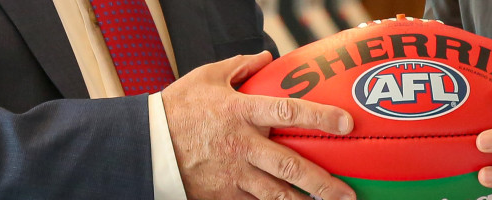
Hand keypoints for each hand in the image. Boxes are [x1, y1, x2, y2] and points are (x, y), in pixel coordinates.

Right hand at [162, 52, 358, 199]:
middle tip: (347, 193)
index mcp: (240, 111)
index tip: (346, 123)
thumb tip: (266, 58)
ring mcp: (232, 174)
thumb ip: (240, 66)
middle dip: (322, 181)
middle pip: (289, 166)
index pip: (287, 112)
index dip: (319, 117)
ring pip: (276, 194)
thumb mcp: (206, 78)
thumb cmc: (177, 109)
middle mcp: (241, 145)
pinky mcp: (222, 195)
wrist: (145, 145)